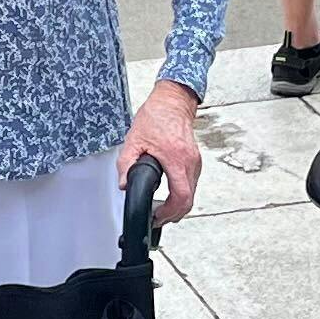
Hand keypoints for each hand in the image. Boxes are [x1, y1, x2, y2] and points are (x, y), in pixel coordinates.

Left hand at [119, 78, 201, 223]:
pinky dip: (182, 193)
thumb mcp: (134, 140)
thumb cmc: (157, 116)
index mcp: (176, 158)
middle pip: (189, 200)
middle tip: (158, 217)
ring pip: (192, 193)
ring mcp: (195, 161)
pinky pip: (191, 183)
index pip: (181, 196)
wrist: (172, 101)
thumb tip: (124, 184)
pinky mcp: (195, 160)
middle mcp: (190, 162)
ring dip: (179, 204)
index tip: (157, 216)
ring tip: (162, 208)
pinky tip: (170, 194)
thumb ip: (126, 164)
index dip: (170, 213)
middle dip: (174, 214)